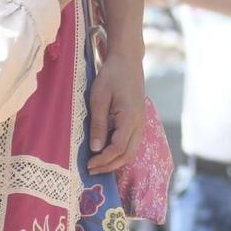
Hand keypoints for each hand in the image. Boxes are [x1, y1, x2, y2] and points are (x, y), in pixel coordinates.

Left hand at [86, 51, 146, 173]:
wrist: (127, 60)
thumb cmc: (111, 76)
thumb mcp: (99, 98)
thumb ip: (98, 124)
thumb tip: (96, 148)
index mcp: (130, 118)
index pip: (118, 147)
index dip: (104, 159)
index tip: (89, 164)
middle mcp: (139, 123)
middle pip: (128, 154)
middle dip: (110, 165)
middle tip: (92, 170)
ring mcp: (141, 122)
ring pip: (132, 150)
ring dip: (116, 160)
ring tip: (98, 164)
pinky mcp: (138, 120)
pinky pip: (131, 142)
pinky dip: (120, 152)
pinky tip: (106, 152)